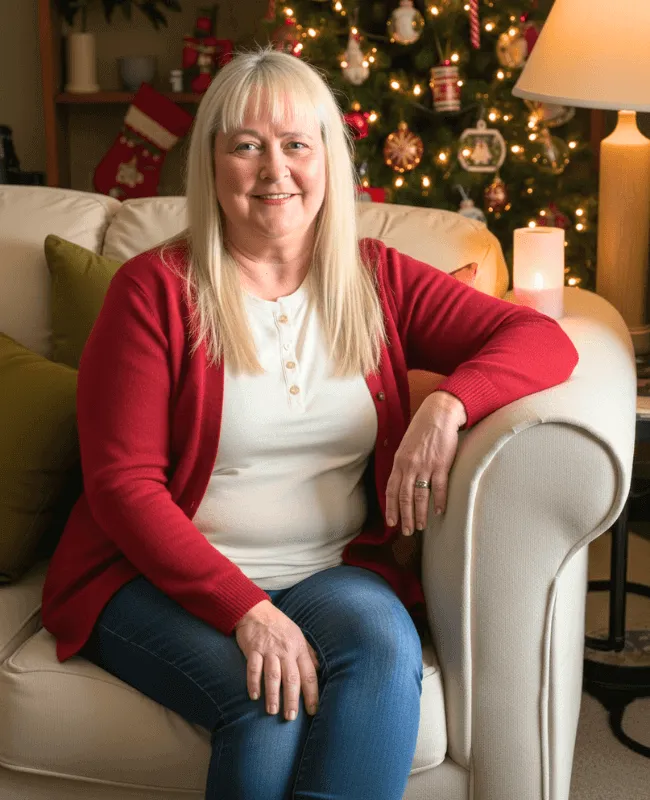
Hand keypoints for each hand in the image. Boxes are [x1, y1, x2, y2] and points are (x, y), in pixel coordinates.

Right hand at [234, 600, 319, 720]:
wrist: (256, 610)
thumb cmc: (279, 625)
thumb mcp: (298, 635)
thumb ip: (308, 652)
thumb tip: (319, 669)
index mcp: (299, 648)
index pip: (309, 674)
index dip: (312, 694)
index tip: (313, 711)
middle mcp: (286, 650)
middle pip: (291, 678)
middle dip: (292, 699)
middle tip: (291, 717)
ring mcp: (269, 650)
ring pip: (273, 675)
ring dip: (273, 695)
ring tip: (272, 711)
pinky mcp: (253, 649)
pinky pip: (253, 668)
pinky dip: (253, 682)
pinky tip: (254, 696)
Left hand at [386, 391, 464, 535]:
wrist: (439, 414)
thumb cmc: (422, 429)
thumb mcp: (406, 446)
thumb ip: (403, 464)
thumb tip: (401, 481)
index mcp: (399, 462)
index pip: (391, 490)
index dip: (390, 508)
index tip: (391, 522)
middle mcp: (409, 466)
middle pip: (404, 497)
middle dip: (405, 517)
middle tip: (407, 531)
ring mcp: (425, 466)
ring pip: (420, 496)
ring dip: (420, 514)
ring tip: (420, 526)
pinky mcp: (441, 464)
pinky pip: (439, 487)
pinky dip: (439, 501)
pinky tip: (438, 512)